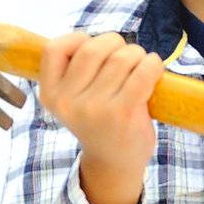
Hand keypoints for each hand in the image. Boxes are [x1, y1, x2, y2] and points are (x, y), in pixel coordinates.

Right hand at [37, 31, 164, 180]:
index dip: (77, 40)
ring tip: (141, 66)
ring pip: (120, 58)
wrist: (114, 164)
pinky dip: (152, 64)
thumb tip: (103, 40)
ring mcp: (95, 109)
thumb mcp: (72, 101)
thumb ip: (76, 72)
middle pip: (93, 49)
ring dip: (137, 55)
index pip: (54, 49)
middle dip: (115, 44)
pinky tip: (153, 69)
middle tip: (125, 57)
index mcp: (51, 95)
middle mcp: (68, 102)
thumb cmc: (98, 123)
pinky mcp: (123, 113)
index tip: (93, 49)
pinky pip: (142, 72)